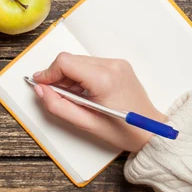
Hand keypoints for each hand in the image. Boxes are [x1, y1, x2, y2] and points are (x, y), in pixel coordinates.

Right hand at [32, 52, 166, 151]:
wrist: (151, 131)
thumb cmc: (123, 131)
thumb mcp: (86, 124)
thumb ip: (58, 106)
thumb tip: (40, 90)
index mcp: (104, 80)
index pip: (65, 62)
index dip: (48, 73)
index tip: (40, 85)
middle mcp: (111, 65)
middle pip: (70, 60)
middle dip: (58, 76)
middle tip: (56, 95)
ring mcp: (117, 63)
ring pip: (79, 61)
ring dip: (69, 76)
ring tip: (74, 97)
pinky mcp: (118, 65)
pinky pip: (90, 64)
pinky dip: (81, 76)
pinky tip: (85, 93)